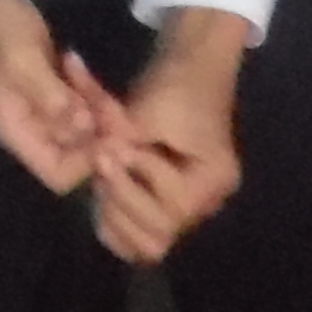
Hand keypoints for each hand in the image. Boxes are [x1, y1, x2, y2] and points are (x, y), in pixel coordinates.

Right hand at [0, 0, 102, 196]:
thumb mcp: (22, 61)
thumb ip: (52, 98)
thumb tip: (84, 128)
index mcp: (15, 130)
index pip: (58, 174)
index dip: (87, 161)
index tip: (109, 134)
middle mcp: (29, 127)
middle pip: (77, 151)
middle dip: (99, 128)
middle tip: (110, 99)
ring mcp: (40, 107)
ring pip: (83, 125)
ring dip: (94, 103)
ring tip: (80, 68)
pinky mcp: (51, 87)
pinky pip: (79, 101)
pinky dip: (86, 87)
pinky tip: (73, 58)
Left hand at [92, 10, 249, 265]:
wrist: (189, 66)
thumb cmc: (176, 84)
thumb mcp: (149, 108)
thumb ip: (121, 137)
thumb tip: (98, 154)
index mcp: (213, 180)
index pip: (172, 206)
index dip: (137, 178)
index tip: (114, 147)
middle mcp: (205, 203)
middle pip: (159, 235)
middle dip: (122, 199)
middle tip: (103, 163)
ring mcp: (187, 207)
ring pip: (147, 244)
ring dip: (116, 215)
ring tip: (103, 177)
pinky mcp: (165, 203)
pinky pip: (139, 237)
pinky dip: (117, 225)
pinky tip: (102, 195)